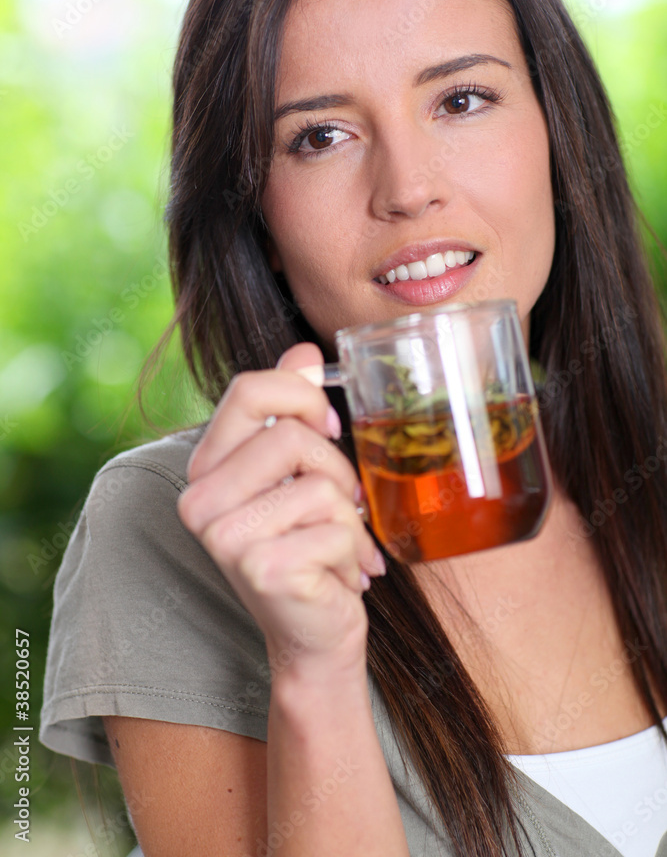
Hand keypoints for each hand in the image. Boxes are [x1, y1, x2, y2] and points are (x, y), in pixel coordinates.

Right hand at [177, 342, 385, 677]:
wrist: (313, 634)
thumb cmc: (307, 548)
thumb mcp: (298, 475)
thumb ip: (294, 412)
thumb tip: (305, 351)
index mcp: (206, 467)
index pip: (248, 388)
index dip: (302, 396)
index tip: (328, 429)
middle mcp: (200, 499)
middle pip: (292, 436)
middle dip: (338, 472)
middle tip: (345, 508)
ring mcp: (224, 536)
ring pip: (321, 485)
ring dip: (350, 520)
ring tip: (341, 548)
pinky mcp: (259, 567)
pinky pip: (336, 529)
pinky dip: (354, 554)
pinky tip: (342, 578)